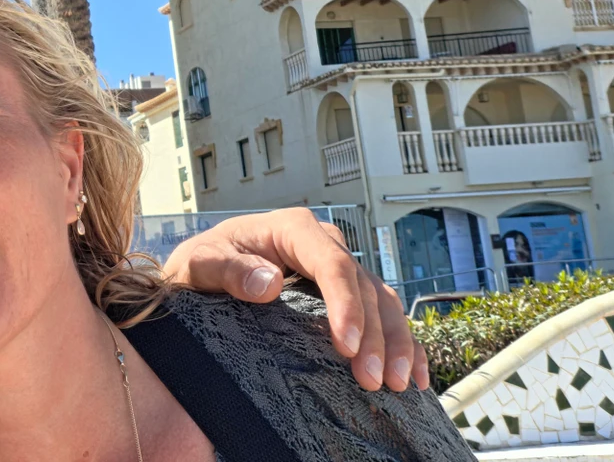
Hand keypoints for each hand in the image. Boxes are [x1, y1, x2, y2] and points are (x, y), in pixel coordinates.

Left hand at [160, 207, 428, 391]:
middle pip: (363, 287)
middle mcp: (323, 243)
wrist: (203, 266)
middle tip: (373, 379)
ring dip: (395, 342)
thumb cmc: (202, 261)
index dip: (346, 306)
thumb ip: (229, 270)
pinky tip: (413, 372)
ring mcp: (339, 266)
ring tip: (397, 383)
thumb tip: (268, 282)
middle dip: (375, 335)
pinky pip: (384, 313)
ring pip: (382, 301)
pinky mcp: (346, 291)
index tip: (347, 347)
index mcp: (293, 229)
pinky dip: (402, 341)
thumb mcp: (200, 263)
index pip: (331, 265)